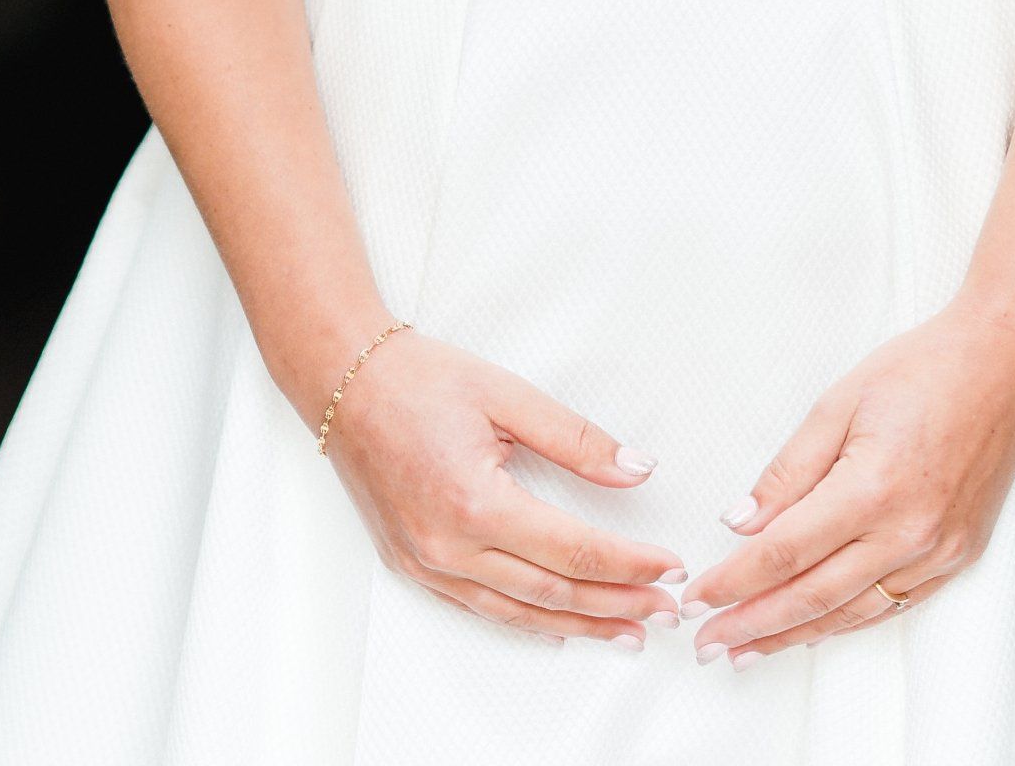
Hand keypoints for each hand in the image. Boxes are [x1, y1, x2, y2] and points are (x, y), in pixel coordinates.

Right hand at [328, 330, 685, 646]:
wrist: (347, 382)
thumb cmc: (419, 380)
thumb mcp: (508, 394)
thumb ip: (576, 439)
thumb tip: (635, 470)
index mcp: (476, 502)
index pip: (573, 550)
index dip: (628, 564)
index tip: (667, 568)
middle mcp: (449, 545)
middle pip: (552, 591)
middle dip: (615, 605)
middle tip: (664, 612)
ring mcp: (427, 562)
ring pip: (519, 611)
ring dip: (579, 625)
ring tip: (625, 632)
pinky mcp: (413, 564)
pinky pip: (480, 607)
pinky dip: (526, 621)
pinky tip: (557, 626)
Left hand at [679, 299, 1014, 662]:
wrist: (1002, 364)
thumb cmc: (922, 369)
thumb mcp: (838, 402)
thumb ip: (788, 470)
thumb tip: (741, 523)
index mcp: (871, 488)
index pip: (784, 551)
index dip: (734, 581)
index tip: (697, 598)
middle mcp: (908, 532)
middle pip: (812, 596)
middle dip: (752, 625)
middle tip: (707, 644)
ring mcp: (937, 551)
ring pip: (852, 613)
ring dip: (794, 636)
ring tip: (748, 652)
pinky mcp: (958, 556)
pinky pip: (892, 604)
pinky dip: (847, 622)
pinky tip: (815, 630)